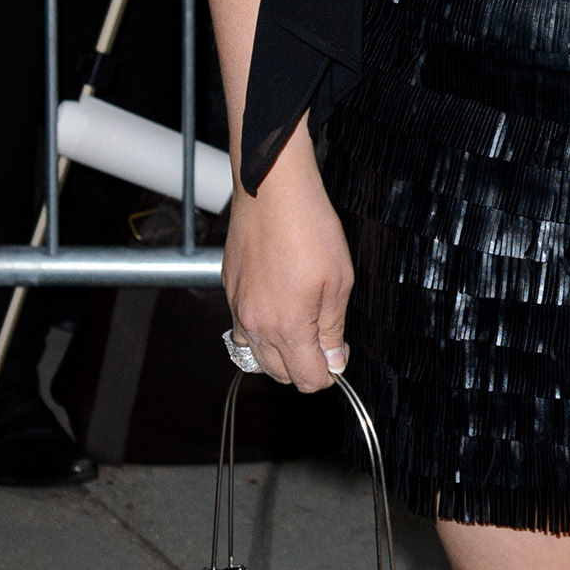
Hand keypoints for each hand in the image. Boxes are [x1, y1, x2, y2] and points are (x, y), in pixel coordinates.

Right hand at [220, 130, 352, 392]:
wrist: (272, 190)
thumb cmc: (309, 229)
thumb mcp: (339, 281)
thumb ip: (333, 328)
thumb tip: (335, 361)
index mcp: (287, 327)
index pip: (307, 379)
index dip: (329, 374)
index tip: (340, 357)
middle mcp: (256, 324)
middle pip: (279, 374)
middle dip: (305, 368)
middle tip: (325, 343)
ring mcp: (238, 307)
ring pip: (257, 355)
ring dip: (280, 353)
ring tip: (302, 328)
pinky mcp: (229, 289)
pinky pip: (242, 328)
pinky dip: (260, 331)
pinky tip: (278, 309)